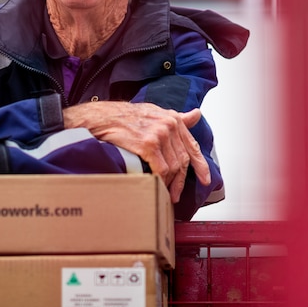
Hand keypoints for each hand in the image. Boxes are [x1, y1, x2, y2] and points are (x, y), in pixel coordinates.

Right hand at [63, 102, 209, 202]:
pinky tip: (156, 185)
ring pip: (173, 167)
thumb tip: (196, 114)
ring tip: (164, 192)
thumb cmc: (124, 117)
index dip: (200, 165)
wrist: (101, 118)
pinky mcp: (148, 145)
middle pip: (182, 160)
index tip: (206, 179)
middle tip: (176, 195)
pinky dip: (160, 180)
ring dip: (169, 183)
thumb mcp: (154, 112)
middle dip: (181, 181)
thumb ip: (177, 117)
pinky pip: (161, 169)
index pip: (192, 145)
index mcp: (172, 118)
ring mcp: (159, 135)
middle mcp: (169, 125)